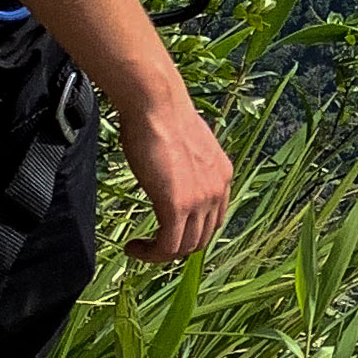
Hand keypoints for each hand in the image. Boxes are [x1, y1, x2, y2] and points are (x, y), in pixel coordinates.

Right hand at [116, 93, 233, 264]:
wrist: (156, 104)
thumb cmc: (161, 117)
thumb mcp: (185, 145)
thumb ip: (188, 165)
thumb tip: (173, 171)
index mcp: (223, 175)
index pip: (214, 220)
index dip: (191, 233)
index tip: (168, 232)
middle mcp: (217, 190)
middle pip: (201, 238)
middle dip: (176, 247)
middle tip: (151, 244)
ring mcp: (200, 199)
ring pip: (184, 248)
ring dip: (161, 254)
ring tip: (140, 248)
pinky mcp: (177, 205)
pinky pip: (168, 246)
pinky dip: (151, 254)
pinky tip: (134, 247)